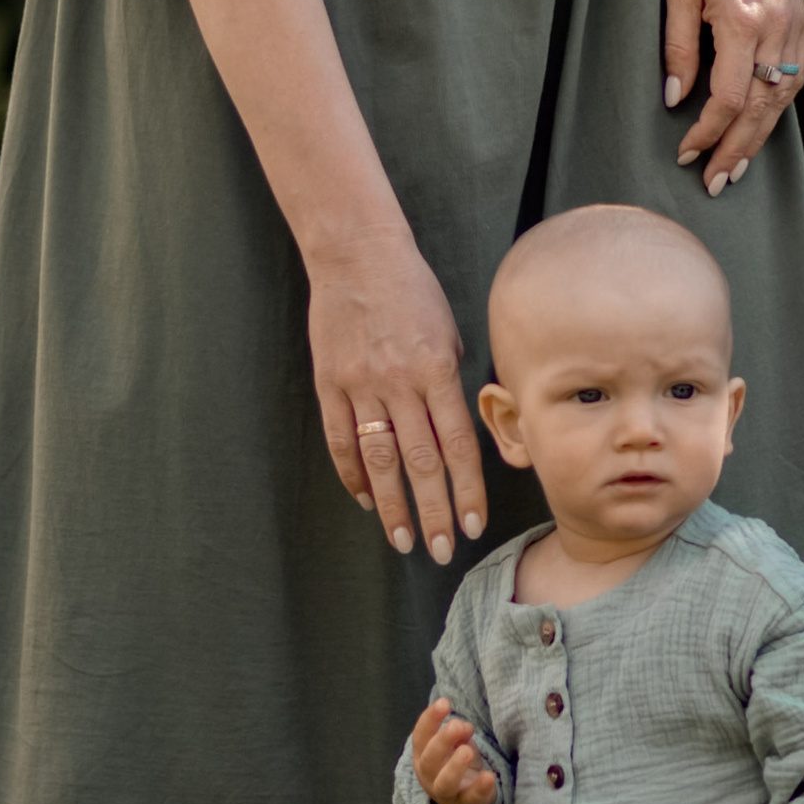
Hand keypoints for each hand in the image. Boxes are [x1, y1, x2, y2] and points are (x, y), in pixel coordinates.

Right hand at [309, 226, 485, 561]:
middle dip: (433, 512)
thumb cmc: (413, 290)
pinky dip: (353, 474)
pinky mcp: (329, 383)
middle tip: (442, 550)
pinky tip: (365, 499)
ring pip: (379, 460)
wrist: (357, 254)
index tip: (474, 524)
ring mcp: (360, 385)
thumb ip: (452, 385)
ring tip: (404, 540)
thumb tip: (461, 435)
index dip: (467, 490)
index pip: (457, 445)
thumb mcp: (449, 331)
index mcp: (436, 370)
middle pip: (419, 463)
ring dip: (392, 506)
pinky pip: (341, 440)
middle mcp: (399, 383)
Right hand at [409, 700, 499, 803]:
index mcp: (423, 755)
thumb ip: (457, 732)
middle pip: (429, 759)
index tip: (444, 702)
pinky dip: (480, 788)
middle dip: (442, 741)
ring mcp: (446, 793)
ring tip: (466, 751)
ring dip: (455, 766)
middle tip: (455, 725)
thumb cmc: (456, 762)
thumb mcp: (456, 743)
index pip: (421, 736)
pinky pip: (471, 798)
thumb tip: (462, 726)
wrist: (464, 800)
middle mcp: (429, 775)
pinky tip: (489, 776)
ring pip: (445, 783)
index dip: (430, 719)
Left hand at [663, 0, 803, 198]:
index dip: (706, 132)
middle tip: (714, 184)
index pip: (727, 98)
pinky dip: (777, 108)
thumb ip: (677, 46)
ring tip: (736, 166)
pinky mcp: (801, 21)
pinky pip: (793, 77)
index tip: (684, 152)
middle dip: (735, 151)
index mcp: (743, 21)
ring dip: (760, 137)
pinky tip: (761, 125)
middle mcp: (777, 29)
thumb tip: (674, 98)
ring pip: (782, 98)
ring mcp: (795, 26)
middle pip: (759, 109)